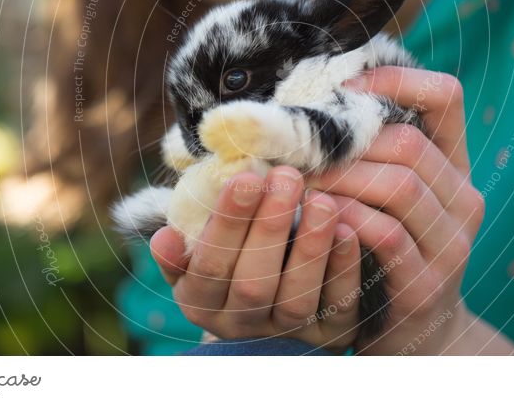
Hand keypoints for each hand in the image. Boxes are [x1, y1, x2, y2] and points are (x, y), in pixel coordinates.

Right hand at [149, 166, 362, 352]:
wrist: (273, 299)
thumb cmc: (232, 252)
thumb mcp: (199, 249)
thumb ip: (184, 243)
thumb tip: (166, 238)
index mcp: (202, 301)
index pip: (210, 266)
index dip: (227, 224)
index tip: (245, 178)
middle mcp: (241, 323)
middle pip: (253, 284)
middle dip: (270, 227)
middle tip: (287, 177)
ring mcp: (286, 333)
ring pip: (296, 299)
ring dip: (310, 248)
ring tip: (322, 200)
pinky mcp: (329, 336)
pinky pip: (337, 307)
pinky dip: (343, 270)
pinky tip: (348, 231)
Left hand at [305, 67, 485, 354]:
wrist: (417, 330)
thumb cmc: (390, 248)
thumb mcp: (392, 194)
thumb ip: (374, 151)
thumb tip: (318, 97)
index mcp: (455, 165)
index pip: (446, 96)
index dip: (396, 78)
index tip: (343, 88)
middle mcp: (464, 199)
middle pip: (409, 143)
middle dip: (346, 143)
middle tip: (298, 149)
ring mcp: (451, 243)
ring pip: (399, 184)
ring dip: (339, 179)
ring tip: (299, 183)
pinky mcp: (426, 283)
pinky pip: (386, 234)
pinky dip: (346, 219)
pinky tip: (318, 218)